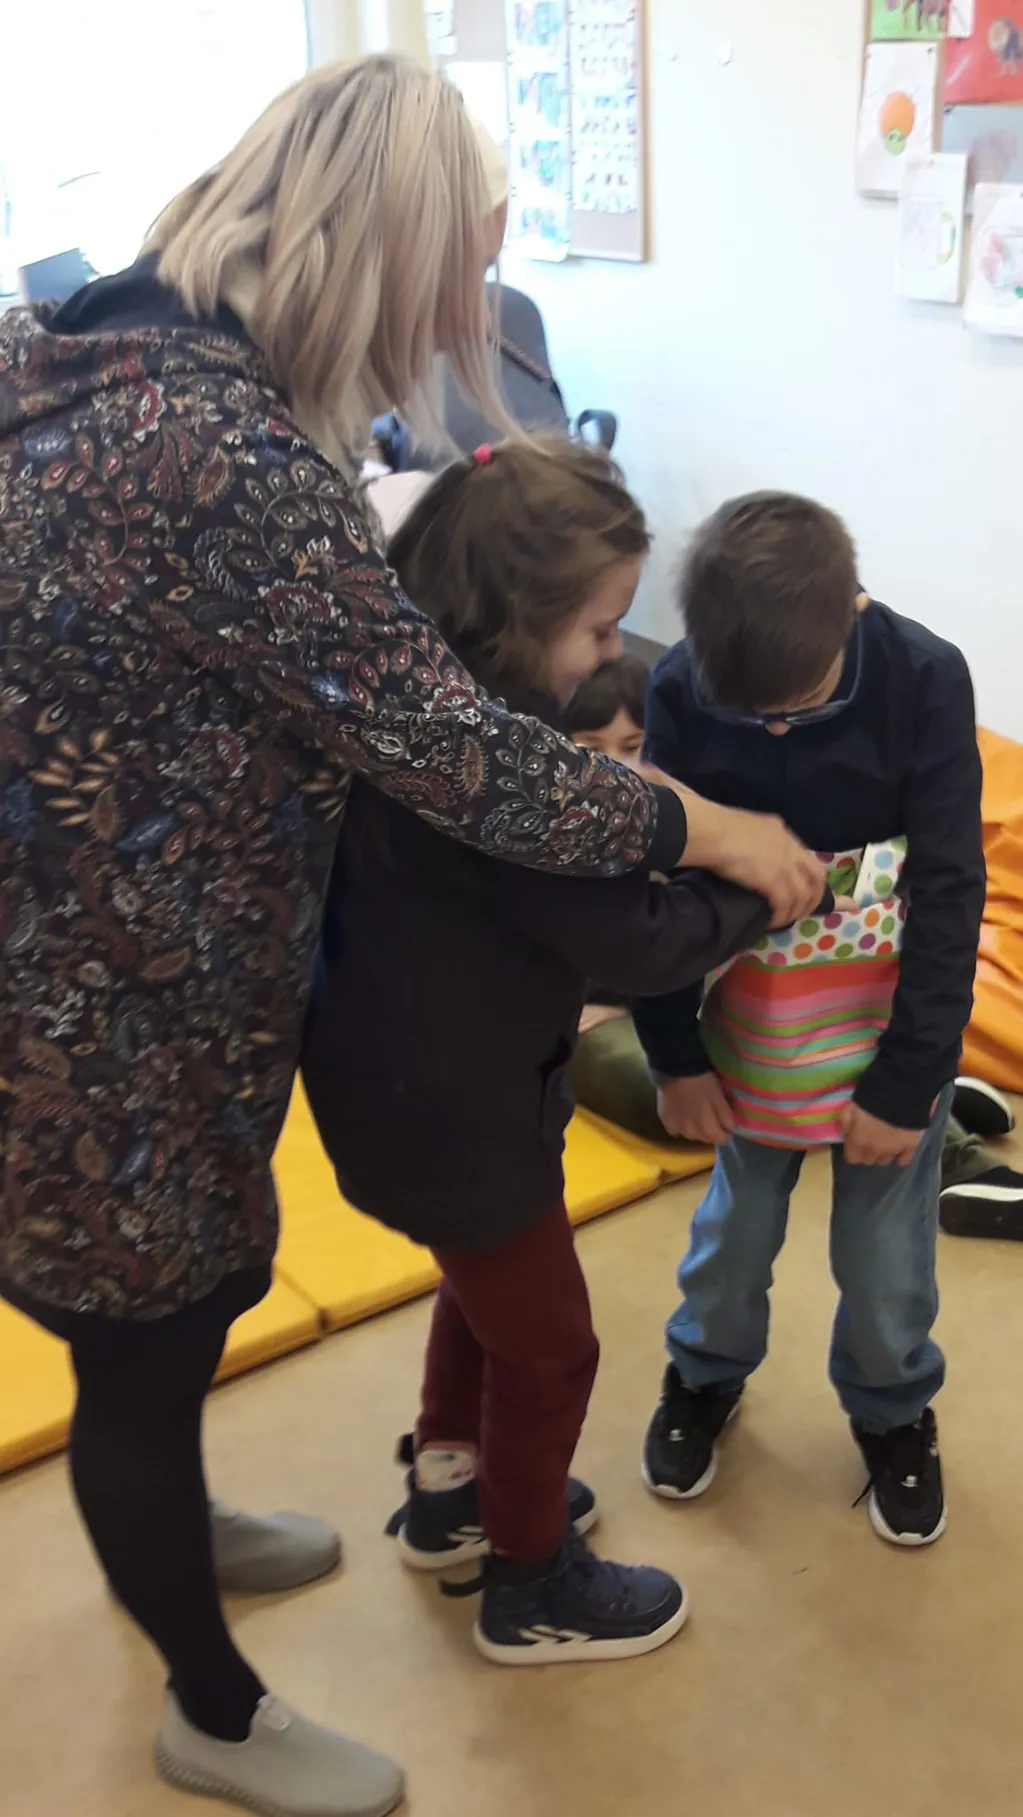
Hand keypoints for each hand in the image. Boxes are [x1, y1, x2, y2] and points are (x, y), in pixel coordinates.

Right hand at [642, 771, 825, 928]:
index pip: (803, 854)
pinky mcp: (774, 883)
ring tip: (786, 920)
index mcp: (780, 831)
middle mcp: (789, 848)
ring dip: (797, 911)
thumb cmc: (718, 826)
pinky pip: (785, 905)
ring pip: (803, 895)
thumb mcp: (744, 826)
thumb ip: (753, 837)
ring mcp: (784, 866)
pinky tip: (772, 922)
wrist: (714, 833)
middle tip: (802, 909)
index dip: (804, 873)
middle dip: (813, 895)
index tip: (799, 886)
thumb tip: (746, 847)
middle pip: (816, 876)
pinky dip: (780, 916)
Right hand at [657, 1072, 734, 1145]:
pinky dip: (681, 1126)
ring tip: (696, 1116)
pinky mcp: (665, 1122)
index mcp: (707, 1129)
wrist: (676, 1071)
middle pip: (705, 1139)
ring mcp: (677, 1129)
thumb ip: (725, 1116)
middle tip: (711, 1117)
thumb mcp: (719, 1097)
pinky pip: (676, 1131)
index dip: (725, 1132)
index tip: (725, 1123)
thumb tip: (729, 1128)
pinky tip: (682, 1115)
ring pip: (690, 1136)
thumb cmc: (702, 1082)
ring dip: (695, 1129)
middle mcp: (691, 1134)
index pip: (720, 1140)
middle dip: (710, 1131)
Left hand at [839, 1103, 922, 1167]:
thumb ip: (844, 1124)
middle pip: (868, 1161)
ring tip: (885, 1143)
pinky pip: (904, 1161)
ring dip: (882, 1154)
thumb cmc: (870, 1100)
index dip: (853, 1152)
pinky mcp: (910, 1147)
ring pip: (884, 1161)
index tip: (855, 1144)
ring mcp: (893, 1150)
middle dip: (867, 1153)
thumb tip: (845, 1136)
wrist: (898, 1094)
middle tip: (870, 1141)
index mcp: (859, 1142)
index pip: (853, 1159)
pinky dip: (900, 1157)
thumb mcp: (849, 1108)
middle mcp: (875, 1151)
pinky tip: (899, 1150)